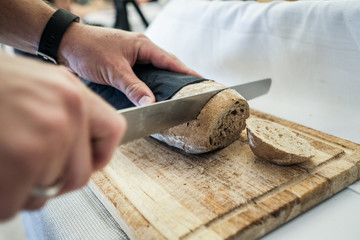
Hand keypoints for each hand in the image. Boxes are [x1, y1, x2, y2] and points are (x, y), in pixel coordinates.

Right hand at [0, 53, 125, 219]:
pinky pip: (20, 200)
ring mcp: (48, 132)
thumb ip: (60, 113)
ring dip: (25, 188)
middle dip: (54, 181)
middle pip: (80, 173)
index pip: (113, 130)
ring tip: (5, 164)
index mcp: (70, 91)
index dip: (99, 155)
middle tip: (30, 173)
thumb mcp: (35, 85)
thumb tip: (74, 146)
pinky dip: (6, 199)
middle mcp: (67, 108)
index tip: (86, 163)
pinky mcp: (25, 155)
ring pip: (50, 189)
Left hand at [58, 24, 201, 105]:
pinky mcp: (124, 65)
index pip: (171, 61)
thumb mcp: (114, 70)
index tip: (201, 81)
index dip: (187, 72)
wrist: (66, 44)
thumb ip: (133, 88)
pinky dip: (149, 85)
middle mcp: (140, 50)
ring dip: (163, 82)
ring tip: (176, 96)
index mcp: (143, 46)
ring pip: (154, 72)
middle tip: (191, 91)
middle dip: (179, 78)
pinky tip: (151, 95)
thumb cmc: (88, 49)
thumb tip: (151, 104)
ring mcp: (132, 57)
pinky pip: (142, 76)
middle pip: (166, 66)